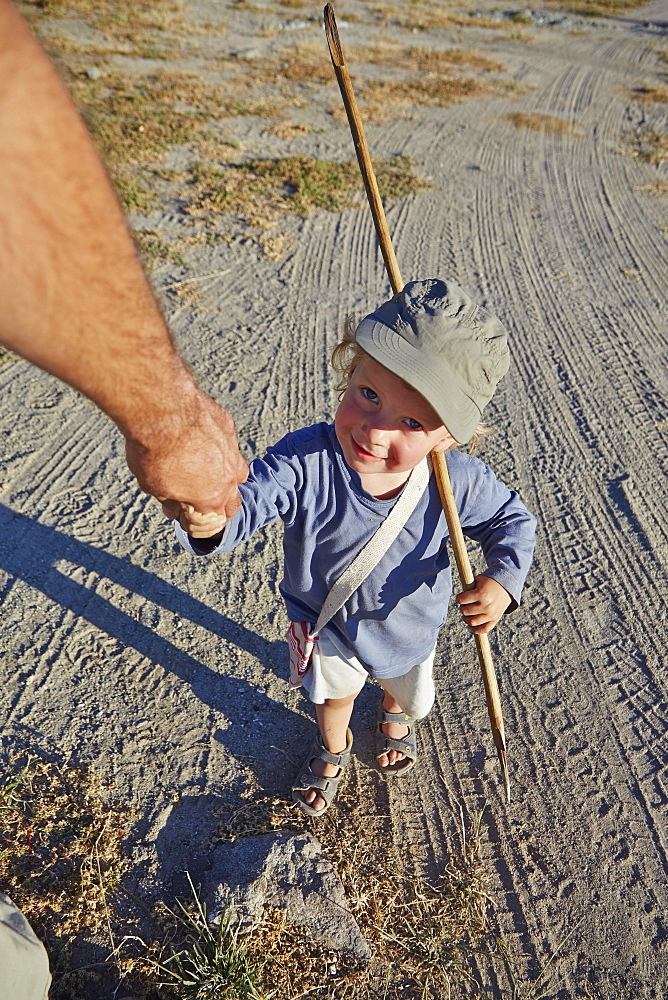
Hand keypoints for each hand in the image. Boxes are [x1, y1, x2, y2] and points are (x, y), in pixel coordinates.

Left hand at [125, 388, 247, 533]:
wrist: (162, 409)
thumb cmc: (154, 450)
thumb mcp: (153, 486)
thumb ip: (169, 500)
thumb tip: (173, 508)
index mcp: (210, 500)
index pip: (211, 525)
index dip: (195, 525)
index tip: (184, 520)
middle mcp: (228, 479)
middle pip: (232, 504)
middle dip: (218, 509)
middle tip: (201, 506)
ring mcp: (232, 452)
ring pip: (238, 474)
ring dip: (226, 481)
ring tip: (210, 478)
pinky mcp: (228, 428)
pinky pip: (230, 446)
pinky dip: (220, 451)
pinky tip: (203, 445)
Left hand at [455, 574, 510, 634]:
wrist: (506, 586)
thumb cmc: (489, 582)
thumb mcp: (478, 580)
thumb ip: (468, 588)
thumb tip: (458, 598)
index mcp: (481, 594)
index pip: (461, 600)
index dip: (459, 598)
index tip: (461, 597)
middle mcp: (486, 605)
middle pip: (464, 611)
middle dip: (462, 607)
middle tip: (465, 605)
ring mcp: (491, 614)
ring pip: (472, 622)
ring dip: (466, 619)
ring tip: (466, 615)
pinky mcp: (495, 620)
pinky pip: (483, 629)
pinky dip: (475, 630)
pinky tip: (471, 626)